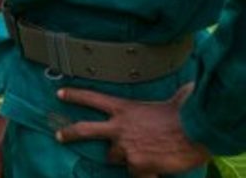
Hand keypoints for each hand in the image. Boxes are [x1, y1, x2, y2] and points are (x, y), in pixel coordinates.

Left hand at [55, 83, 209, 174]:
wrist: (196, 133)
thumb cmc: (187, 114)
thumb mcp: (172, 100)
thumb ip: (171, 96)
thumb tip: (188, 87)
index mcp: (124, 108)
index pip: (92, 98)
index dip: (74, 95)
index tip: (59, 93)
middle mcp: (119, 127)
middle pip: (84, 129)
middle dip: (69, 133)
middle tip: (59, 136)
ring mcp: (125, 147)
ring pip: (115, 157)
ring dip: (126, 157)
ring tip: (145, 154)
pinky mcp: (136, 164)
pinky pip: (136, 173)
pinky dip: (145, 173)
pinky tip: (158, 168)